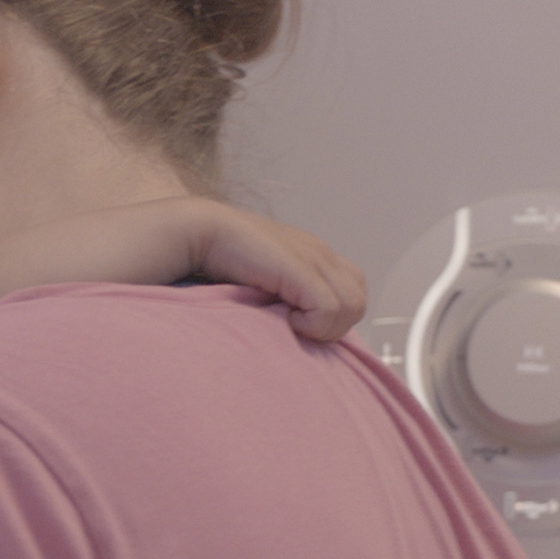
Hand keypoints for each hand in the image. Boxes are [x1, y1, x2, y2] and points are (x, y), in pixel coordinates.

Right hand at [180, 203, 363, 341]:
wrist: (202, 231)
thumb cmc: (220, 259)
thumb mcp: (264, 279)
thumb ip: (284, 294)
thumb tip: (293, 323)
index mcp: (316, 256)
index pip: (354, 292)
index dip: (332, 317)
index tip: (298, 322)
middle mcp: (322, 255)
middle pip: (358, 302)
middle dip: (331, 325)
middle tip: (295, 325)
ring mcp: (315, 258)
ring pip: (351, 308)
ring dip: (321, 327)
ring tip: (288, 321)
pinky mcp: (301, 268)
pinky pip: (329, 309)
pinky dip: (310, 324)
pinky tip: (283, 316)